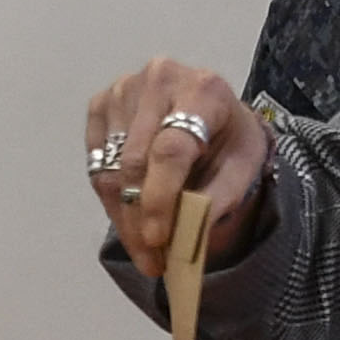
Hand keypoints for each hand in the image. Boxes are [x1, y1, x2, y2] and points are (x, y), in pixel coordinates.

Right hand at [88, 63, 270, 271]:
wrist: (212, 113)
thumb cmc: (229, 139)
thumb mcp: (243, 167)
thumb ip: (220, 198)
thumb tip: (189, 235)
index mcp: (202, 89)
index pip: (171, 149)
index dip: (161, 198)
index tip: (158, 240)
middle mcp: (159, 79)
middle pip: (134, 162)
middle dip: (140, 219)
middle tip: (152, 261)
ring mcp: (124, 89)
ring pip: (110, 169)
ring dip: (124, 218)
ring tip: (144, 250)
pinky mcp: (101, 104)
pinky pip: (96, 164)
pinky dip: (112, 201)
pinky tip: (132, 217)